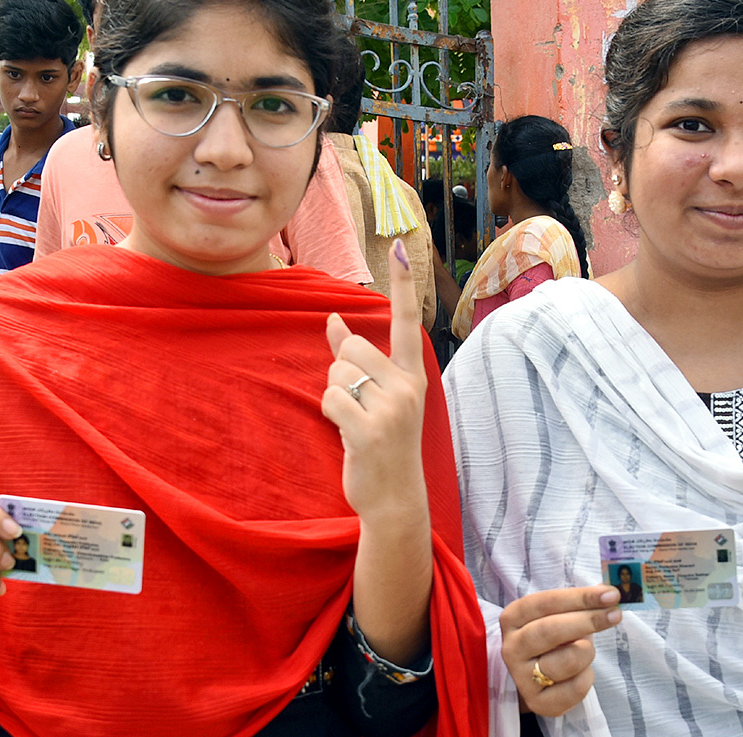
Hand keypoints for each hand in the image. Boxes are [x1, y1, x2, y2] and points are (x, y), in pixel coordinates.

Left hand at [323, 240, 428, 523]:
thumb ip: (356, 357)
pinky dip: (330, 414)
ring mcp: (393, 408)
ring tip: (354, 421)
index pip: (407, 322)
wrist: (394, 497)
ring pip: (338, 373)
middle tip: (357, 406)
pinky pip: (332, 399)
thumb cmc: (381, 442)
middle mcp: (408, 386)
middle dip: (341, 372)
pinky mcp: (372, 429)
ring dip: (335, 395)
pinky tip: (348, 434)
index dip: (402, 284)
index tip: (402, 245)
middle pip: (352, 348)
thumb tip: (333, 318)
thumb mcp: (376, 397)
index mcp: (412, 375)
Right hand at [499, 585, 620, 716]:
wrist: (532, 677)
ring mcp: (522, 677)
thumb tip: (608, 591)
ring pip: (566, 660)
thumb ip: (578, 603)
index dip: (580, 598)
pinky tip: (581, 671)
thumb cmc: (550, 638)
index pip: (545, 602)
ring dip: (587, 651)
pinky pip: (575, 688)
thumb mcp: (556, 615)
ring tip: (587, 649)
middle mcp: (512, 647)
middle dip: (588, 620)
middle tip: (615, 615)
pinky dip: (587, 676)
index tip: (610, 595)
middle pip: (551, 630)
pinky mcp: (538, 703)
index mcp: (513, 618)